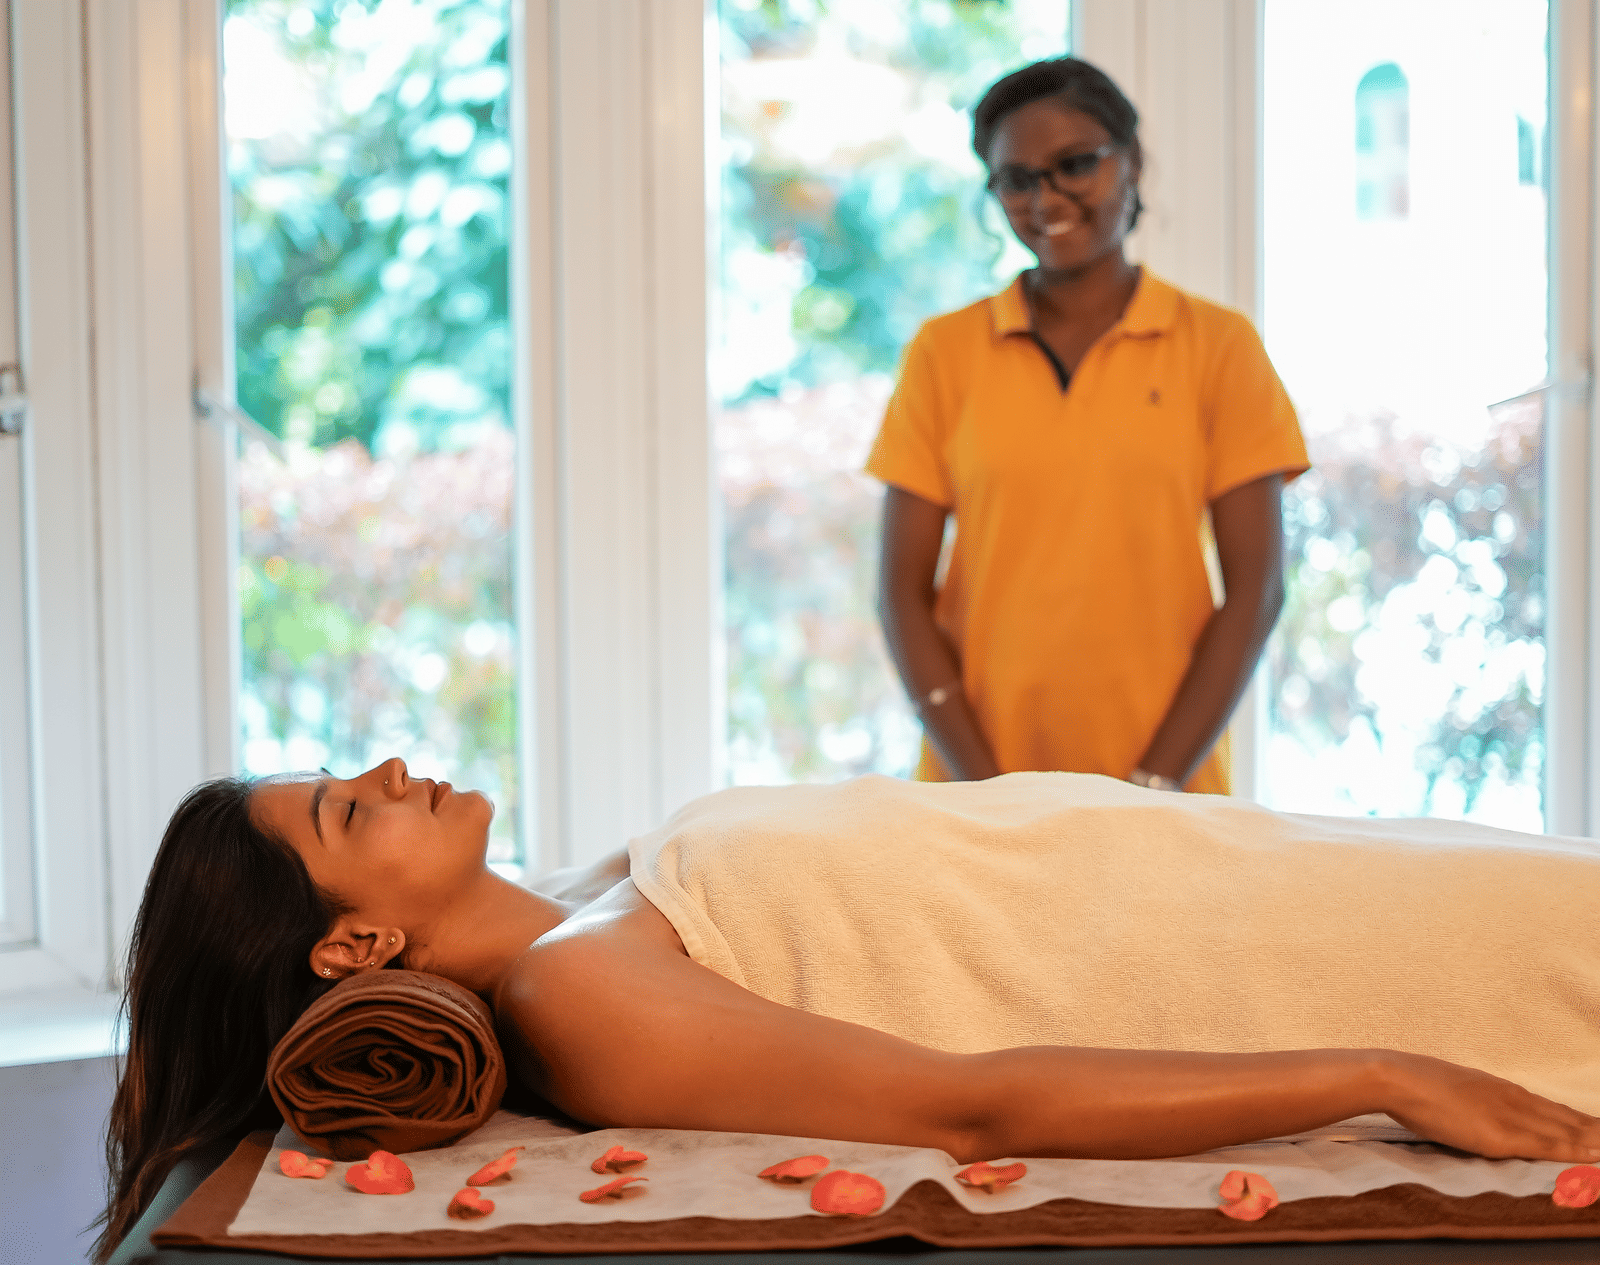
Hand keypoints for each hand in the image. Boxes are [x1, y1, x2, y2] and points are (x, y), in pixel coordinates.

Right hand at [1379, 1051, 1599, 1161]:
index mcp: (1504, 1090)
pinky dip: (1575, 1153)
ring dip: (1595, 1141)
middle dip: (1597, 1132)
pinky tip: (1595, 1158)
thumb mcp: (1455, 1089)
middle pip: (1570, 1121)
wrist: (1397, 1078)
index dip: (1584, 1123)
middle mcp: (1515, 1100)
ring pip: (1568, 1133)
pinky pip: (1549, 1147)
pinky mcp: (1502, 1136)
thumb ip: (1476, 1102)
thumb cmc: (1417, 1084)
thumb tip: (1480, 1113)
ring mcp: (1511, 1117)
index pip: (1555, 1111)